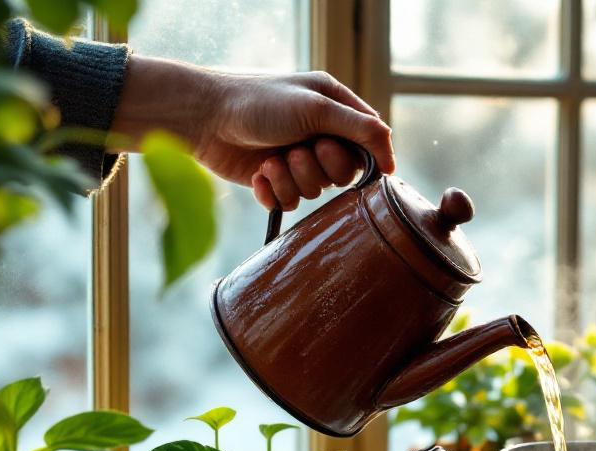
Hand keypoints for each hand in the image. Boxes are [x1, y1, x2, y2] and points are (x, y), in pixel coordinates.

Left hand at [111, 57, 394, 210]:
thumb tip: (392, 160)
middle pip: (343, 173)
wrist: (203, 119)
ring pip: (315, 192)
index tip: (354, 166)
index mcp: (333, 109)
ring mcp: (295, 159)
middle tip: (298, 149)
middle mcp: (317, 134)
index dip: (364, 158)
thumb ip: (362, 130)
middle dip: (319, 167)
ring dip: (292, 178)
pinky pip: (288, 203)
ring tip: (271, 158)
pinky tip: (258, 173)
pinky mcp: (273, 180)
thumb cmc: (260, 102)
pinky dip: (272, 191)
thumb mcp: (317, 107)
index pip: (369, 141)